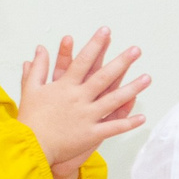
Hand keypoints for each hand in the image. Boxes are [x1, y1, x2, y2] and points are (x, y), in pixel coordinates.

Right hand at [18, 28, 148, 170]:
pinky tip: (142, 117)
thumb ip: (38, 68)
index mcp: (65, 86)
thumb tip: (40, 49)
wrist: (30, 147)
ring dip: (132, 89)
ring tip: (147, 78)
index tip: (106, 31)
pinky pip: (113, 128)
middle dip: (122, 62)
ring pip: (114, 100)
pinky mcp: (91, 134)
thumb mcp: (30, 89)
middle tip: (136, 50)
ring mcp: (87, 116)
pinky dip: (128, 123)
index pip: (83, 61)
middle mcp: (79, 98)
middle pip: (104, 77)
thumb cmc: (30, 118)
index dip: (95, 45)